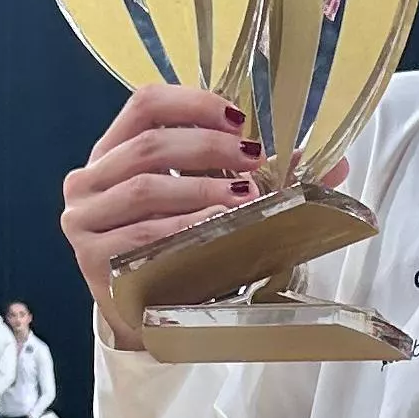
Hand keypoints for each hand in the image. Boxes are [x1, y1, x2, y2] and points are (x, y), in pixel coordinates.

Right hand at [61, 84, 273, 348]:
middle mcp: (88, 180)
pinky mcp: (91, 258)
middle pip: (149, 146)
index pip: (144, 105)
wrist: (140, 314)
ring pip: (144, 188)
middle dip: (208, 148)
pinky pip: (142, 236)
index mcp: (111, 152)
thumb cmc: (173, 249)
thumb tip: (334, 165)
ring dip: (200, 188)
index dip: (192, 103)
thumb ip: (252, 176)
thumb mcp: (203, 202)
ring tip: (244, 196)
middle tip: (254, 158)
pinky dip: (184, 228)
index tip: (237, 118)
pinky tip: (215, 226)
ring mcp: (83, 219)